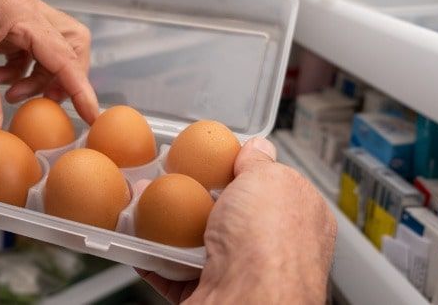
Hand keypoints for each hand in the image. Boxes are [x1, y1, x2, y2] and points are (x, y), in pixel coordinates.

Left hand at [0, 0, 98, 130]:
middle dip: (64, 78)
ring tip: (8, 95)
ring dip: (38, 76)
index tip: (93, 115)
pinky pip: (25, 49)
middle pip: (71, 45)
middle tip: (42, 102)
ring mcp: (14, 15)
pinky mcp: (0, 21)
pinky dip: (19, 69)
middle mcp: (26, 11)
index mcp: (22, 14)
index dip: (81, 88)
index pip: (64, 56)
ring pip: (48, 49)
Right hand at [139, 137, 336, 303]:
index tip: (210, 160)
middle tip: (168, 180)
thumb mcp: (269, 178)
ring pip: (195, 242)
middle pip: (226, 214)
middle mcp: (272, 248)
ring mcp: (240, 274)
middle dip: (193, 197)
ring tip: (143, 204)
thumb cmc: (268, 242)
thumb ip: (259, 161)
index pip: (269, 186)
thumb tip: (256, 148)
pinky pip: (173, 270)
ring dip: (165, 225)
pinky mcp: (208, 293)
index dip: (240, 171)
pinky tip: (139, 238)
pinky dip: (153, 255)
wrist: (246, 300)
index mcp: (298, 218)